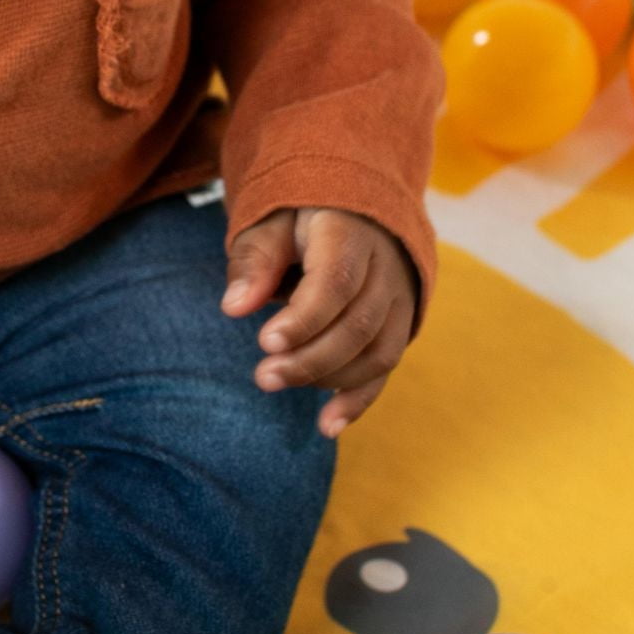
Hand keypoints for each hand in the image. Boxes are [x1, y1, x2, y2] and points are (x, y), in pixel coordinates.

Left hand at [220, 207, 418, 437]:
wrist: (353, 208)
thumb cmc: (300, 214)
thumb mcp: (270, 220)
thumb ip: (254, 259)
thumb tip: (233, 308)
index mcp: (351, 233)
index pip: (337, 283)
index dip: (305, 319)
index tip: (265, 342)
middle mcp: (386, 268)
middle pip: (359, 324)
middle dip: (310, 358)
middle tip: (263, 376)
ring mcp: (400, 299)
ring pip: (378, 351)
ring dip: (328, 379)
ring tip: (276, 383)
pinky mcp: (400, 324)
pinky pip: (386, 368)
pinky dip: (358, 399)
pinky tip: (327, 425)